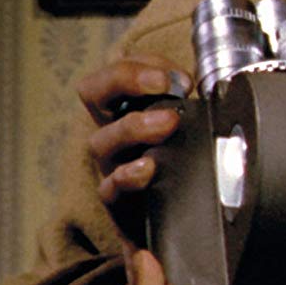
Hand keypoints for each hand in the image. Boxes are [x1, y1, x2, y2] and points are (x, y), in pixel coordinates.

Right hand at [77, 55, 187, 205]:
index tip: (180, 77)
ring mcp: (110, 164)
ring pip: (101, 139)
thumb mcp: (184, 123)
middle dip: (127, 78)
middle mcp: (110, 130)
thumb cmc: (181, 159)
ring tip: (168, 123)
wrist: (176, 219)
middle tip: (165, 85)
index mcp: (122, 105)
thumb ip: (186, 99)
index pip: (113, 71)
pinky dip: (127, 177)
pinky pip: (109, 188)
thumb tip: (193, 81)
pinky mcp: (116, 201)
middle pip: (92, 91)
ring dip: (134, 126)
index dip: (139, 65)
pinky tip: (148, 169)